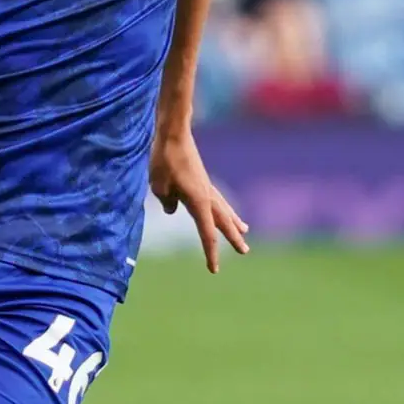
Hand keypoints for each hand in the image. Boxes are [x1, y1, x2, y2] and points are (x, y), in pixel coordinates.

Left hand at [150, 128, 249, 274]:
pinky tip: (223, 209)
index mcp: (198, 202)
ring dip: (233, 221)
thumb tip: (173, 209)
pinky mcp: (202, 179)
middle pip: (223, 222)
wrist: (174, 133)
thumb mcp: (159, 186)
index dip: (211, 252)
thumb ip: (167, 201)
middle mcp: (207, 196)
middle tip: (245, 251)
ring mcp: (206, 186)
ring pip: (223, 209)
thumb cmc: (164, 160)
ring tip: (245, 231)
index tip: (214, 270)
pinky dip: (224, 208)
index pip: (207, 233)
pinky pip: (217, 198)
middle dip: (233, 237)